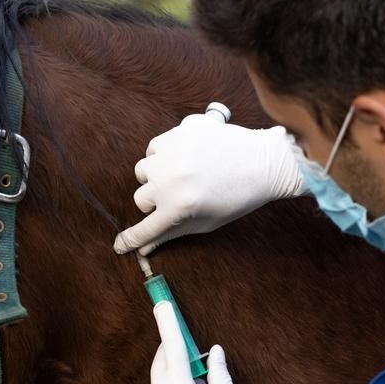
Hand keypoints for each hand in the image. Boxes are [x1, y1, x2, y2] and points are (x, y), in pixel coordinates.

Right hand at [113, 113, 303, 254]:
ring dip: (155, 178)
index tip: (120, 246)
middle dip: (155, 203)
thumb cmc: (237, 198)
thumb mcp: (205, 222)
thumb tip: (144, 250)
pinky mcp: (178, 133)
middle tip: (178, 199)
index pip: (145, 230)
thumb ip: (171, 234)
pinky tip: (183, 159)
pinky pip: (154, 148)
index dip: (130, 240)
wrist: (264, 162)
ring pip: (143, 171)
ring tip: (180, 177)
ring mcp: (173, 154)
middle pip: (141, 199)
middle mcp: (171, 181)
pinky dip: (163, 156)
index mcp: (180, 208)